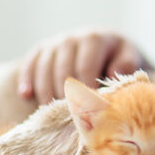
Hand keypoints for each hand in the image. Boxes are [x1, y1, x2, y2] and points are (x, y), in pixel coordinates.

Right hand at [18, 28, 150, 104]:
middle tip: (68, 116)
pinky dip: (26, 79)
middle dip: (64, 95)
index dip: (84, 91)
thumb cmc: (119, 56)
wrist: (105, 43)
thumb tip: (114, 75)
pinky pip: (29, 63)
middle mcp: (71, 38)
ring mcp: (54, 42)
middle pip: (62, 71)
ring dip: (45, 92)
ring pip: (44, 69)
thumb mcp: (128, 57)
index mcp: (94, 39)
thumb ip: (126, 65)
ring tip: (49, 112)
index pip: (84, 68)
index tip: (87, 110)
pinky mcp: (41, 48)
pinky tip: (25, 95)